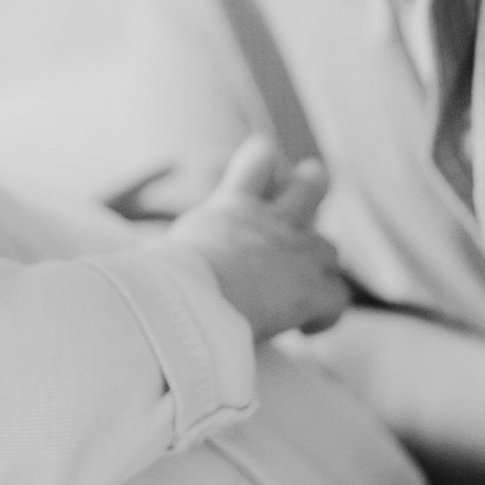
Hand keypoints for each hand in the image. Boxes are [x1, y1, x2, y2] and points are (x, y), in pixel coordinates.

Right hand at [167, 137, 347, 340]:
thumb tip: (147, 261)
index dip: (263, 160)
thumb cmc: (166, 278)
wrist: (191, 297)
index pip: (257, 163)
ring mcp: (296, 253)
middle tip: (313, 176)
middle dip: (311, 185)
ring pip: (329, 248)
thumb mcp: (168, 246)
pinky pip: (336, 300)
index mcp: (230, 208)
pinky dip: (325, 315)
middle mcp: (269, 222)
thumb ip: (181, 245)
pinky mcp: (313, 289)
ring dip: (322, 264)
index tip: (264, 155)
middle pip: (307, 188)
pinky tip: (305, 329)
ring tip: (313, 282)